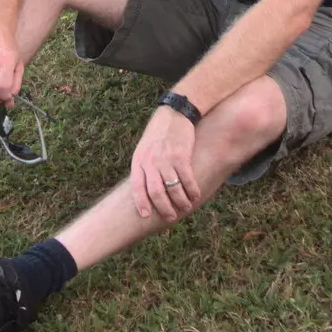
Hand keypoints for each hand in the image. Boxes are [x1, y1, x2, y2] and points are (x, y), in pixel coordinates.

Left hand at [129, 106, 201, 222]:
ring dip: (180, 201)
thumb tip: (146, 191)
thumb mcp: (144, 148)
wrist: (174, 113)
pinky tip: (195, 195)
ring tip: (185, 207)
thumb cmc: (158, 133)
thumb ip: (144, 167)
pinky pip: (187, 179)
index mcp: (139, 160)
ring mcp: (166, 158)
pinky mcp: (181, 156)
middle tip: (170, 217)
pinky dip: (192, 190)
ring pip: (173, 188)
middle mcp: (151, 161)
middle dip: (164, 208)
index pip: (136, 187)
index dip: (141, 203)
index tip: (145, 215)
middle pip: (156, 192)